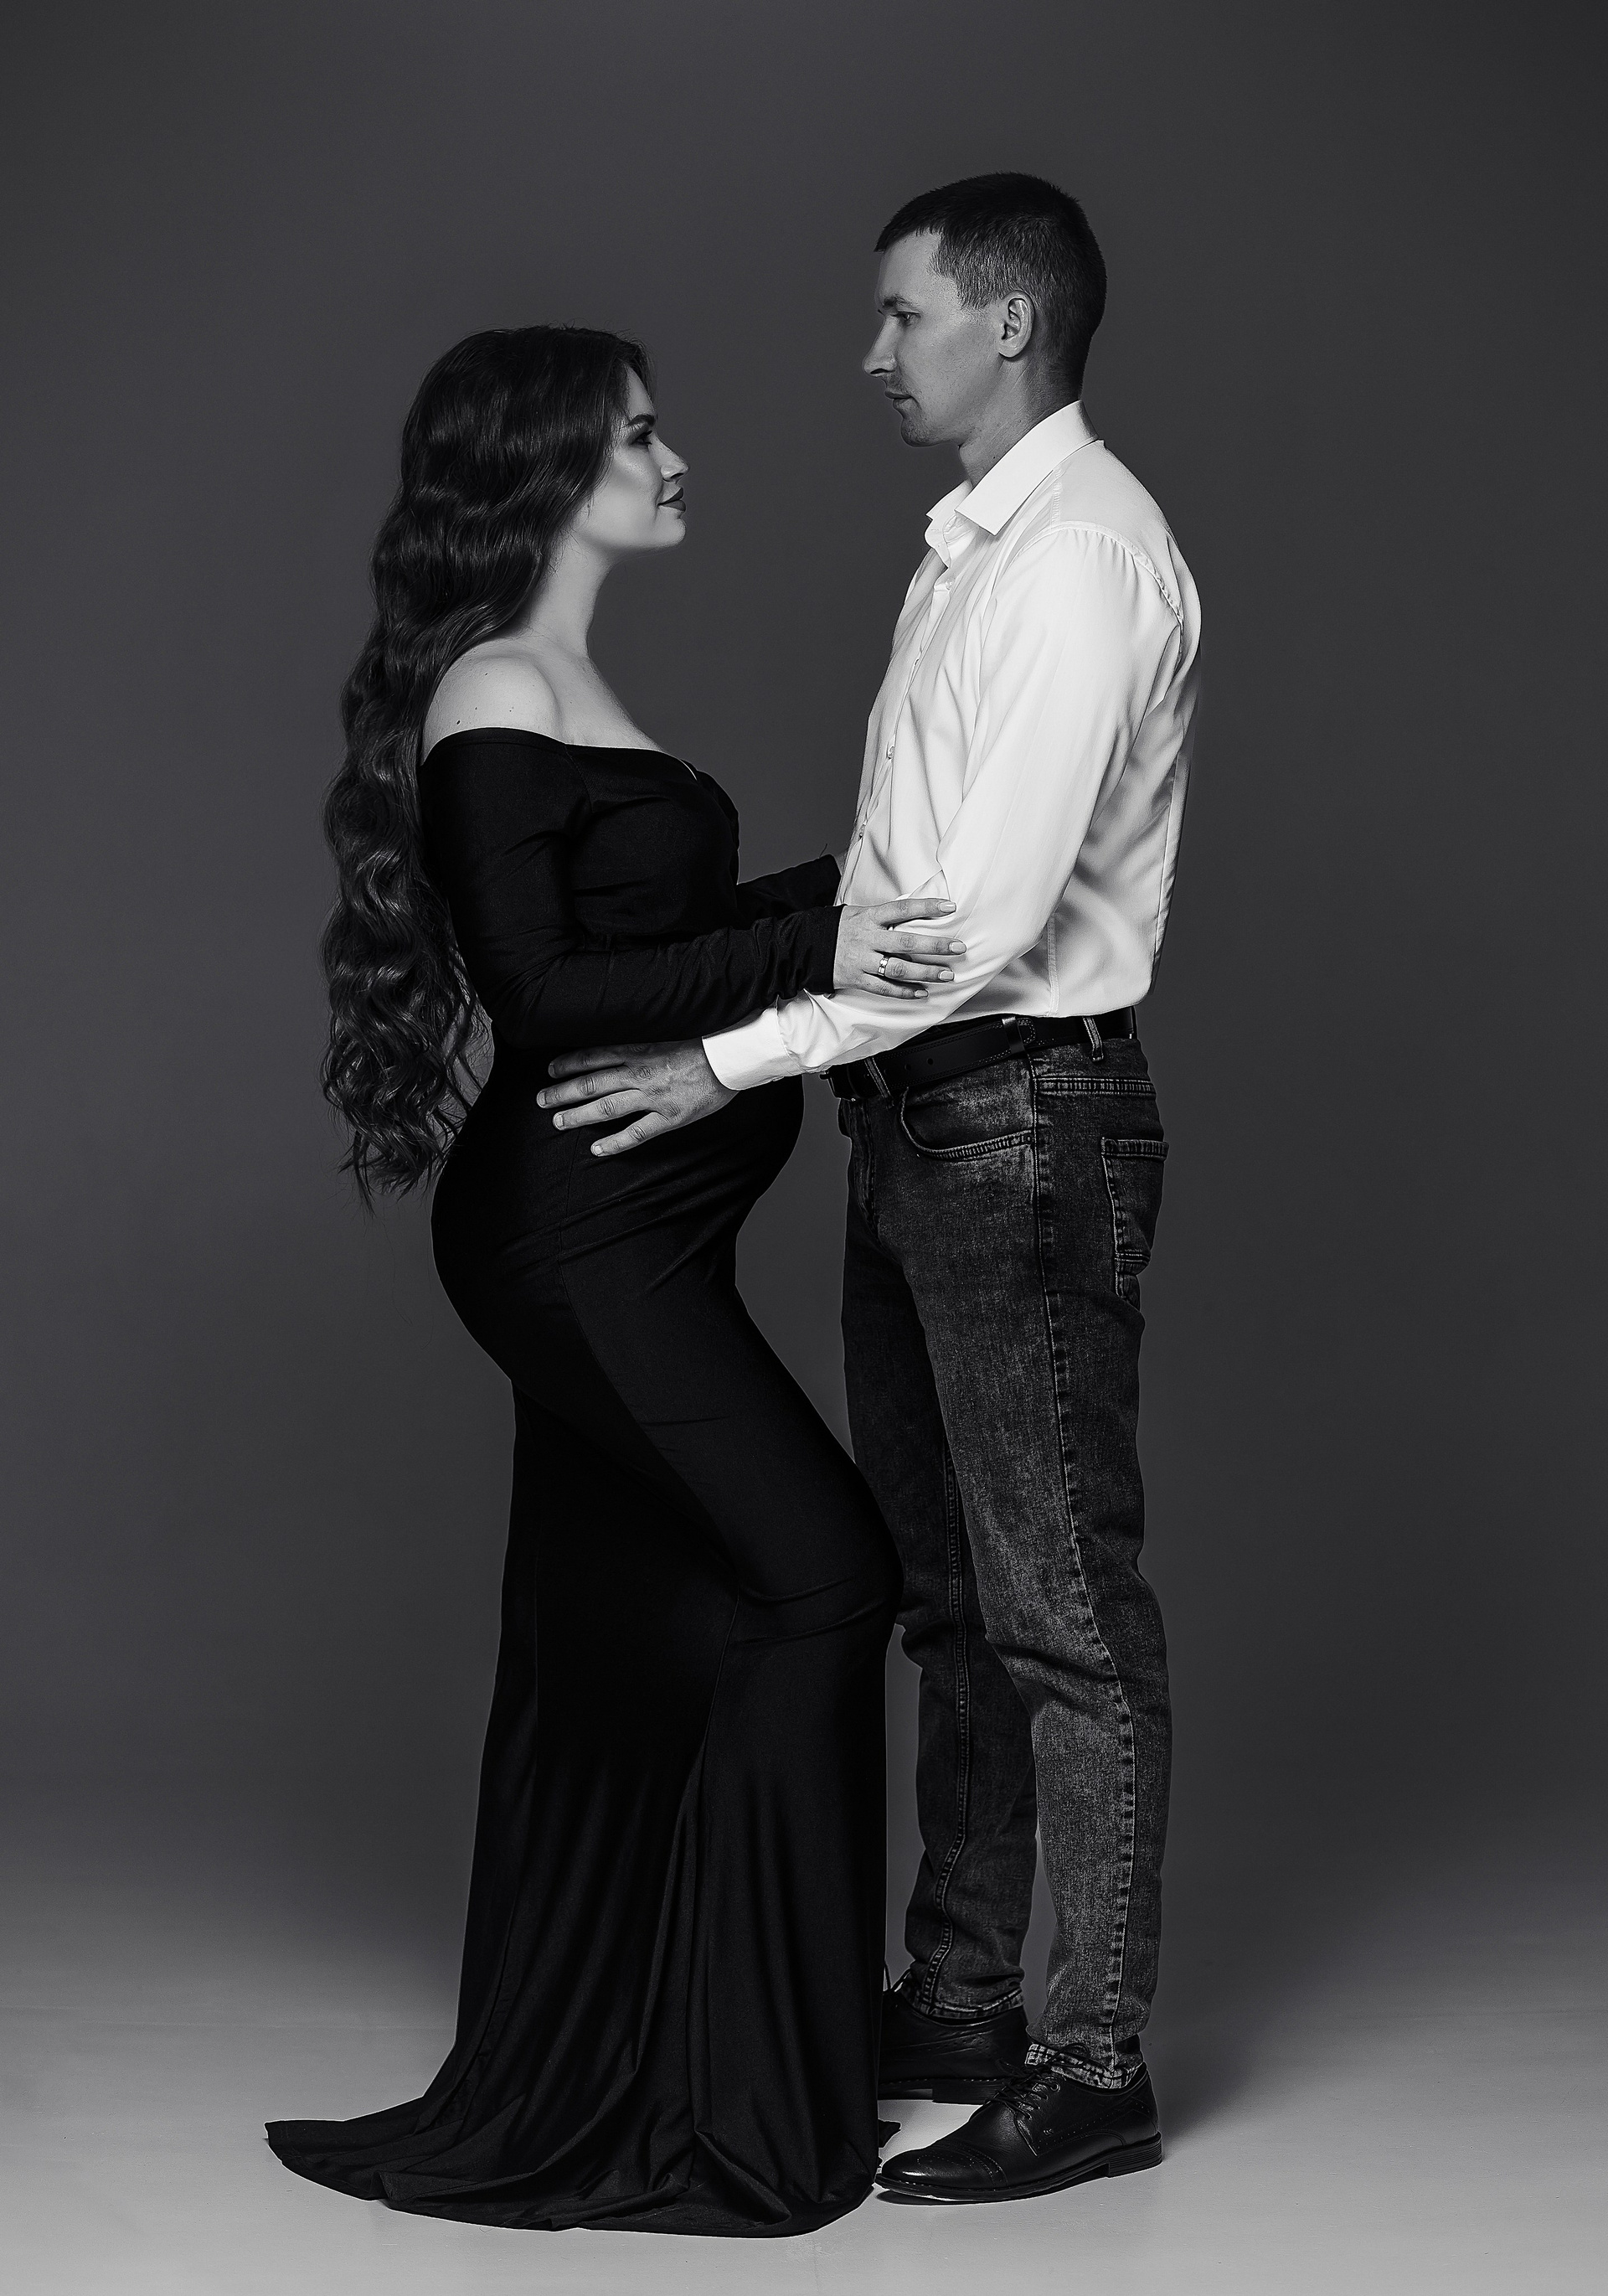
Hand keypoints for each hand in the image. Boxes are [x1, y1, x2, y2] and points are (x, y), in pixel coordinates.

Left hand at [537, 1040, 734, 1156]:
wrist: (733, 1056)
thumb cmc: (705, 1040)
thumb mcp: (668, 1031)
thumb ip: (643, 1042)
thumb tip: (620, 1046)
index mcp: (639, 1049)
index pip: (593, 1056)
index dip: (568, 1064)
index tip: (550, 1069)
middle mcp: (640, 1073)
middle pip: (591, 1082)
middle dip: (562, 1092)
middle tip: (541, 1100)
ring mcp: (653, 1097)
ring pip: (606, 1107)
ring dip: (579, 1115)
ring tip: (557, 1121)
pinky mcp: (670, 1117)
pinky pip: (636, 1133)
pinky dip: (614, 1143)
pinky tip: (596, 1149)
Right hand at [834, 897, 965, 999]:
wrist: (804, 947)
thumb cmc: (837, 928)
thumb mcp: (858, 912)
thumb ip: (884, 915)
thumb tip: (914, 909)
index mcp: (869, 917)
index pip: (903, 909)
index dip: (927, 907)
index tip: (950, 907)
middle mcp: (867, 938)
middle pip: (906, 942)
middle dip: (935, 946)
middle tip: (958, 948)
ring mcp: (862, 960)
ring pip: (899, 968)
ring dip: (926, 973)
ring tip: (947, 975)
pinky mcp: (856, 979)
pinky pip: (884, 988)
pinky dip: (904, 992)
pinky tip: (922, 992)